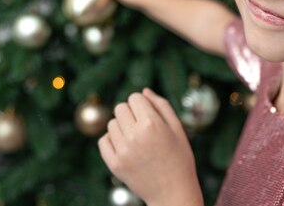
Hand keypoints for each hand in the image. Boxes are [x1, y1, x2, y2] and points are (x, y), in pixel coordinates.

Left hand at [98, 88, 202, 205]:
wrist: (173, 192)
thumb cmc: (179, 157)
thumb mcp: (177, 128)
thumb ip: (161, 105)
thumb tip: (143, 91)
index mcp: (152, 123)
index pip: (135, 97)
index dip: (143, 104)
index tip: (150, 115)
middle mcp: (135, 135)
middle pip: (120, 108)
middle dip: (131, 113)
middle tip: (144, 127)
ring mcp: (123, 151)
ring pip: (111, 123)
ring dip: (122, 127)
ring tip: (137, 139)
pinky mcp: (114, 164)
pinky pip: (104, 141)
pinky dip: (112, 141)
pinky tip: (126, 147)